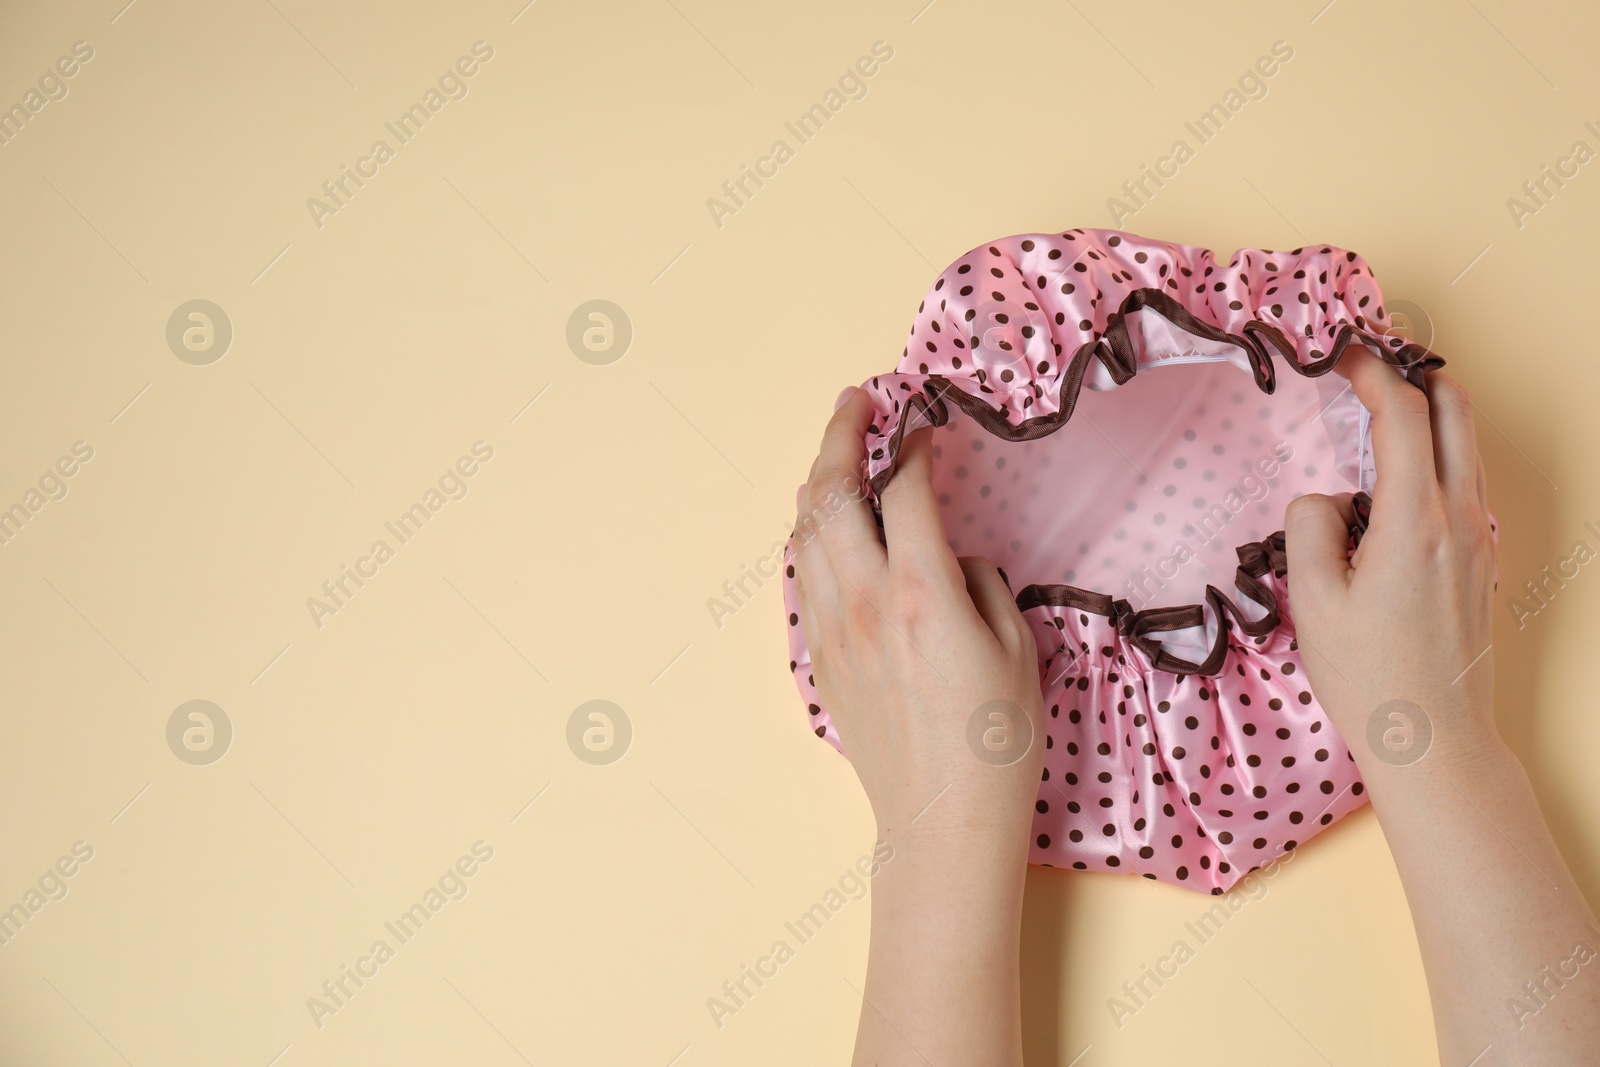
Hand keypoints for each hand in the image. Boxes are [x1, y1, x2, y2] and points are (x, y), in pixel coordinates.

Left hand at [792, 386, 1044, 849]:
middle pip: (833, 493)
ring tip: (838, 451)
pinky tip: (824, 523)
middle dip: (841, 434)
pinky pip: (801, 574)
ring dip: (819, 479)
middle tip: (856, 400)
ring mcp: (832, 629)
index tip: (927, 426)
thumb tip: (949, 556)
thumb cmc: (996, 741)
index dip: (915, 447)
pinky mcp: (819, 656)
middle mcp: (865, 601)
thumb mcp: (1017, 648)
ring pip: (805, 530)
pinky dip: (810, 532)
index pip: (906, 490)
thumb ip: (979, 583)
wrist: (942, 820)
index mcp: (922, 593)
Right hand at [1285, 344, 1499, 775]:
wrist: (1434, 739)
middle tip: (1373, 367)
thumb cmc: (1369, 677)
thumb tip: (1324, 498)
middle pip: (1456, 413)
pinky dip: (1439, 457)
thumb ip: (1311, 527)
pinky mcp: (1482, 564)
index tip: (1342, 357)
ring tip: (1383, 412)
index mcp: (1416, 522)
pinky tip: (1399, 479)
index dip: (1372, 374)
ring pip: (1467, 448)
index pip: (1404, 417)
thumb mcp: (1313, 600)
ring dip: (1432, 415)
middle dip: (1416, 375)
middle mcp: (1460, 521)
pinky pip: (1466, 486)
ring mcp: (1479, 541)